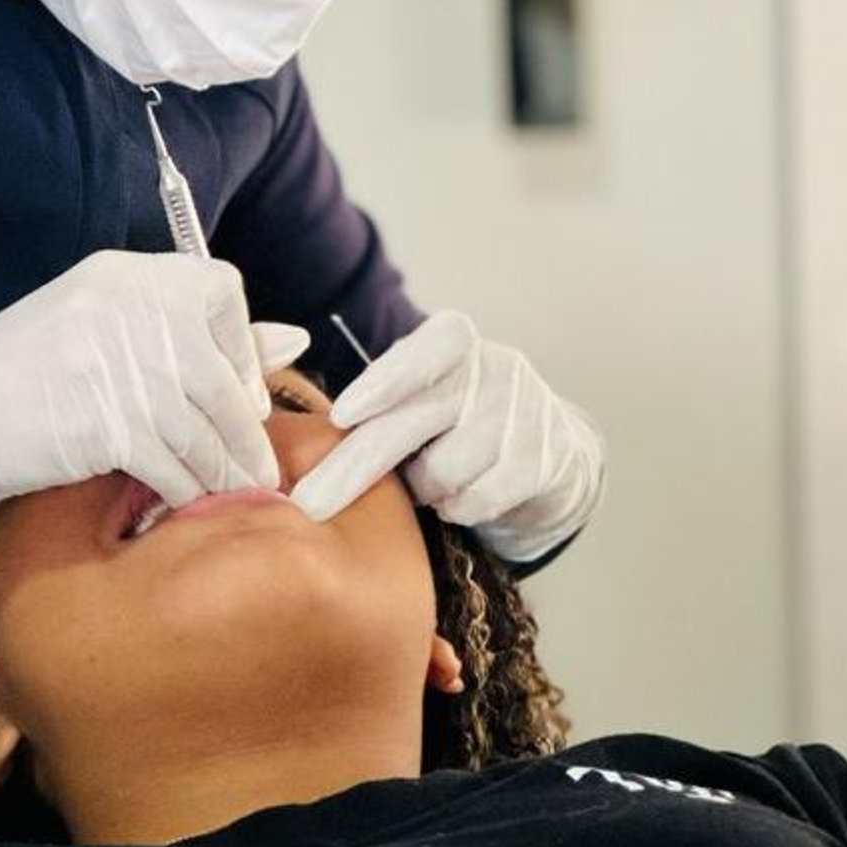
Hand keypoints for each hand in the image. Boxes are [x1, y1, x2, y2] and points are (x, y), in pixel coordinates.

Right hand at [0, 250, 308, 534]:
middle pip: (221, 372)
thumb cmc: (28, 375)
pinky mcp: (107, 422)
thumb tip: (292, 340)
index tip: (233, 387)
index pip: (220, 292)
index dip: (238, 346)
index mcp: (127, 275)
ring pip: (205, 424)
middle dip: (242, 425)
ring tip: (235, 488)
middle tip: (251, 459)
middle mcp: (128, 308)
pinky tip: (185, 497)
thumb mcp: (106, 330)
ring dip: (225, 465)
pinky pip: (175, 462)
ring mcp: (118, 364)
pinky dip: (188, 486)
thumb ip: (195, 333)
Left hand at [285, 309, 604, 561]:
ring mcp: (524, 414)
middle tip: (309, 503)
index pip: (417, 357)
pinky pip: (475, 499)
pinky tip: (458, 496)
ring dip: (422, 486)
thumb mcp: (422, 388)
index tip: (340, 416)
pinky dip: (456, 507)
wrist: (552, 447)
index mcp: (453, 339)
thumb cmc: (457, 416)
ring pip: (442, 470)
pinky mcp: (543, 461)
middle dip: (354, 467)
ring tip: (427, 478)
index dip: (381, 385)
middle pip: (414, 422)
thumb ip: (373, 399)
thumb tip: (295, 440)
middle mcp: (493, 367)